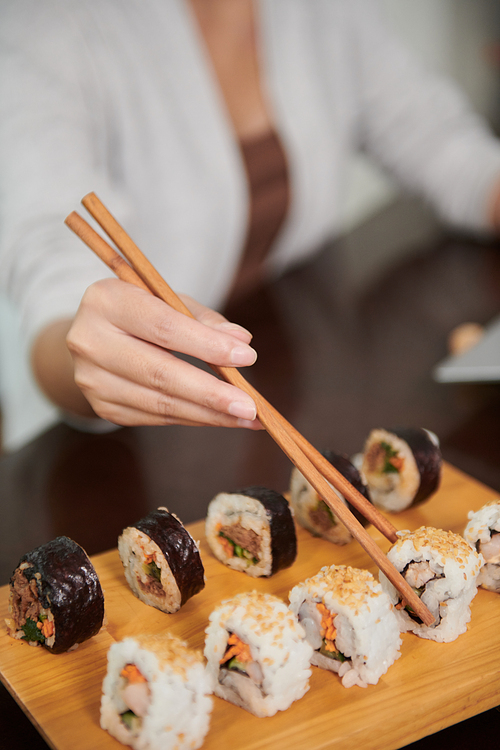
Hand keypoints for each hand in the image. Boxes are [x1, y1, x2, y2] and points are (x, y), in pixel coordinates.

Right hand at [64, 278, 259, 427]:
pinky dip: (191, 418)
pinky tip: (219, 417)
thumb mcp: (168, 300)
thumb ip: (203, 319)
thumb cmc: (141, 313)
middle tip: (250, 406)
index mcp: (107, 300)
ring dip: (208, 414)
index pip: (163, 327)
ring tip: (246, 417)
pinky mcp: (102, 406)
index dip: (207, 345)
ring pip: (159, 402)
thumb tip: (241, 342)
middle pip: (159, 373)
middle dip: (210, 393)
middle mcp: (90, 340)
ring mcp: (92, 379)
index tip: (246, 358)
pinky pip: (155, 417)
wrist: (94, 337)